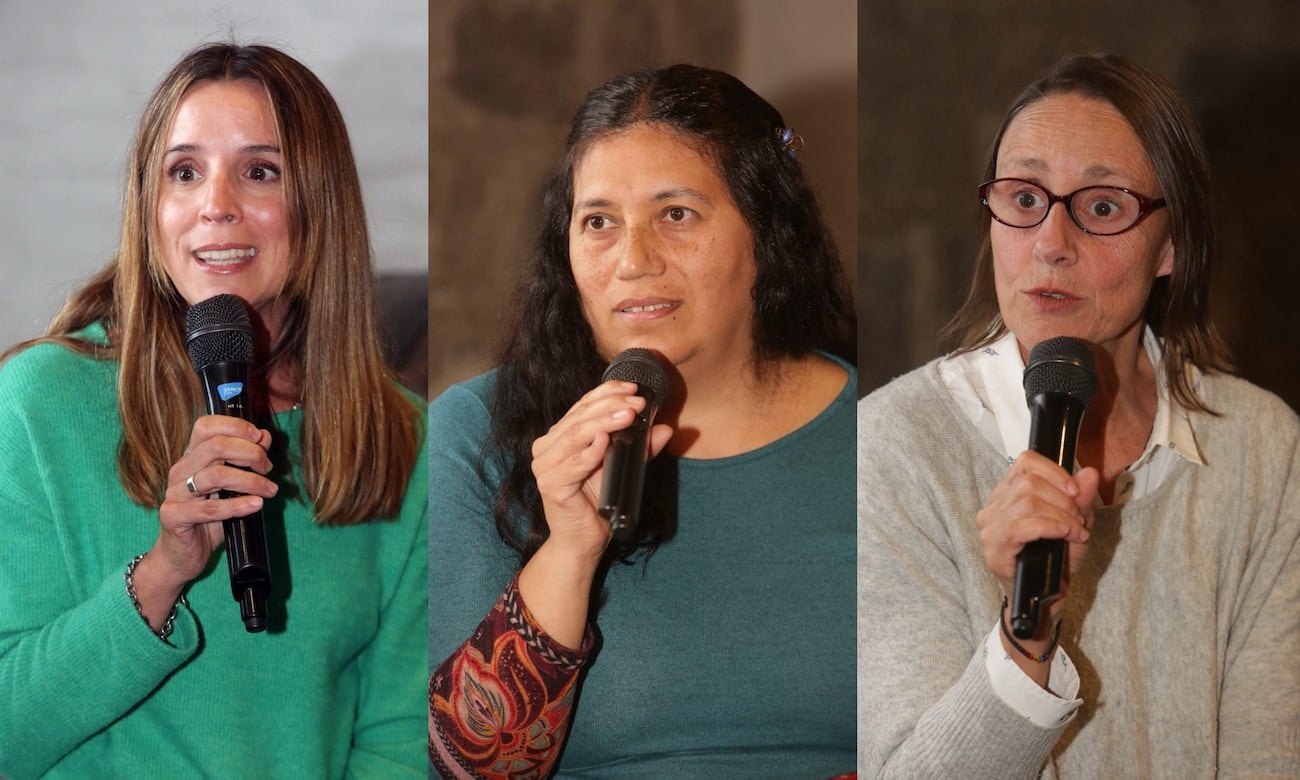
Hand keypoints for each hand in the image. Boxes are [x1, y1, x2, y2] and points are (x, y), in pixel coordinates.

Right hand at [133, 415, 277, 628]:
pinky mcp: (173, 516)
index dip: (236, 426)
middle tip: (268, 469)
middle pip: (216, 446)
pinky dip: (237, 506)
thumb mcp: (232, 488)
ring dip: (250, 481)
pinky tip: (256, 505)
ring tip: (269, 491)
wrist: (182, 556)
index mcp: (192, 458)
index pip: (206, 426)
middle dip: (250, 454)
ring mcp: (174, 493)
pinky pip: (208, 509)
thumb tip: (264, 436)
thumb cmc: (210, 520)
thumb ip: (246, 461)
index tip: (260, 438)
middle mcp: (180, 470)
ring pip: (215, 475)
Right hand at [529, 380, 672, 563]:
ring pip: (576, 434)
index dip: (607, 393)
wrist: (583, 541)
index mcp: (560, 436)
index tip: (633, 388)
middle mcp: (547, 447)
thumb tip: (665, 427)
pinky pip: (573, 464)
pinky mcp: (550, 484)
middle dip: (611, 405)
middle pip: (580, 417)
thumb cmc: (598, 502)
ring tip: (628, 415)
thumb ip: (640, 448)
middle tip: (637, 403)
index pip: (582, 406)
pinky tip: (604, 441)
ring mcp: (545, 466)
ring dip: (604, 422)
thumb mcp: (623, 468)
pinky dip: (590, 451)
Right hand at [977, 450, 1098, 628]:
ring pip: (1028, 501)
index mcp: (1008, 495)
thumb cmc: (1053, 564)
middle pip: (1029, 482)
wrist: (1043, 603)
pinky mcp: (994, 548)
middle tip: (1079, 520)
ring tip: (1075, 532)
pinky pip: (1021, 526)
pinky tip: (1065, 535)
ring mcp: (990, 528)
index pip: (1025, 462)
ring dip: (1061, 515)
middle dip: (1064, 499)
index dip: (1055, 472)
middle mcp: (993, 508)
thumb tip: (1090, 473)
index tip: (1076, 492)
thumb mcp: (1075, 526)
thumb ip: (1081, 500)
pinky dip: (1051, 527)